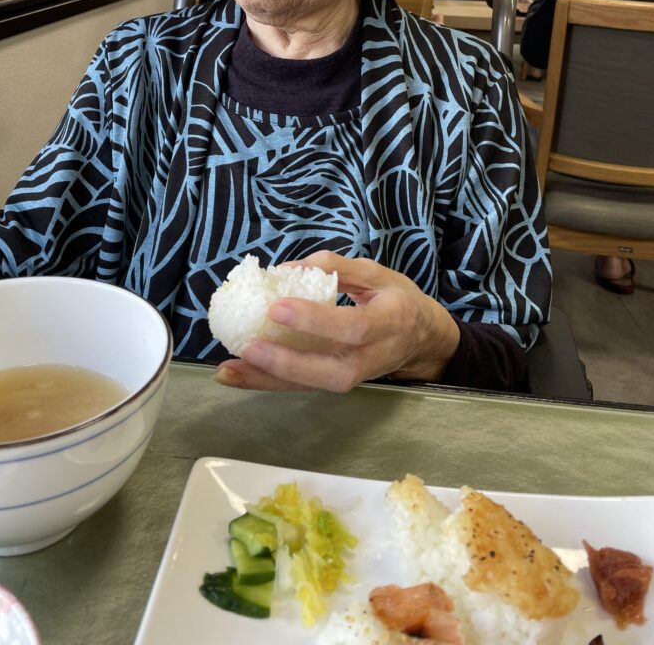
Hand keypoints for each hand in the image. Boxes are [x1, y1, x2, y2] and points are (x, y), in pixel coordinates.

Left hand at [213, 252, 459, 392]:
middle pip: (332, 372)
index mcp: (389, 322)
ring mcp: (357, 376)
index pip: (352, 327)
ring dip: (268, 380)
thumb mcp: (377, 273)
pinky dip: (267, 382)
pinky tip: (236, 374)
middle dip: (288, 363)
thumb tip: (287, 267)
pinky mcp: (338, 382)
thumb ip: (336, 267)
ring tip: (229, 369)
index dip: (315, 320)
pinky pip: (303, 387)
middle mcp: (374, 357)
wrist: (424, 340)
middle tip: (249, 347)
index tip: (277, 307)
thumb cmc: (398, 300)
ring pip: (312, 386)